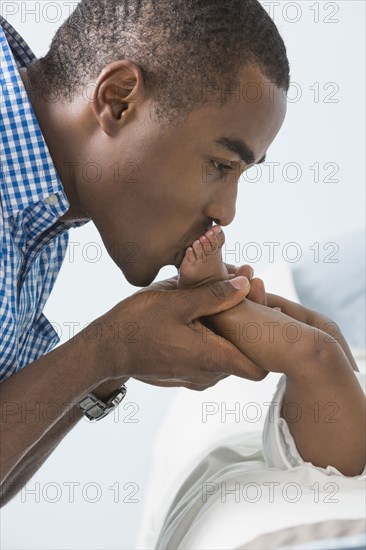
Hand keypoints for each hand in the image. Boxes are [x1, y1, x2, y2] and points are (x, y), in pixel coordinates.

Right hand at [91, 276, 268, 390]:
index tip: (266, 312)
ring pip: (227, 356)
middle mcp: (208, 374)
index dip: (268, 341)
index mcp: (212, 358)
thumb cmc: (138, 324)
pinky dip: (215, 338)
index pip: (260, 367)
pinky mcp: (184, 374)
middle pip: (245, 357)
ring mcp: (195, 377)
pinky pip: (211, 359)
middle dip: (250, 325)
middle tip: (247, 290)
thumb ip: (215, 294)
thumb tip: (247, 283)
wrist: (105, 350)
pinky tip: (206, 313)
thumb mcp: (177, 302)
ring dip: (231, 331)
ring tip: (227, 297)